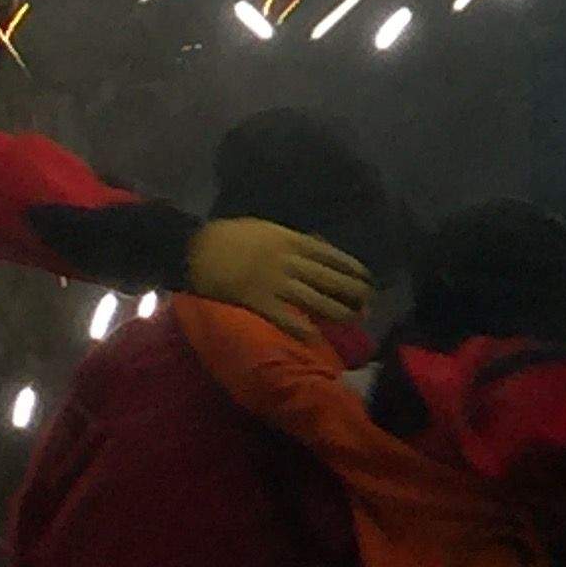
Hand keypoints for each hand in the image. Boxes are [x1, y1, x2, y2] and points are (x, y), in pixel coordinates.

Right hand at [187, 218, 374, 333]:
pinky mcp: (256, 301)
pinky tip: (314, 337)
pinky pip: (284, 317)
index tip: (368, 279)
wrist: (196, 247)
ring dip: (337, 311)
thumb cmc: (231, 235)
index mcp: (292, 241)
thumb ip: (293, 240)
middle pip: (330, 279)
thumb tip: (318, 246)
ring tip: (353, 320)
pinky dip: (300, 328)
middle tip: (369, 304)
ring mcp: (274, 282)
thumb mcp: (268, 228)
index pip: (332, 256)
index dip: (353, 269)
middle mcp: (289, 261)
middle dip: (353, 292)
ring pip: (314, 299)